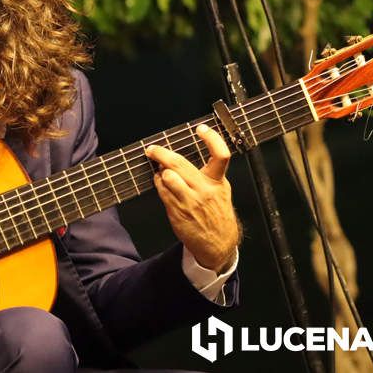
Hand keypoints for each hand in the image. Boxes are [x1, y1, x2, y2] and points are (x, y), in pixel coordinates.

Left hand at [145, 124, 239, 271]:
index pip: (221, 155)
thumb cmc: (217, 214)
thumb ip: (206, 175)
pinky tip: (160, 183)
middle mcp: (205, 190)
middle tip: (152, 149)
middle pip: (180, 164)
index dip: (212, 138)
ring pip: (168, 176)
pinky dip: (158, 183)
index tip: (200, 129)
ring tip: (160, 171)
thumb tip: (180, 159)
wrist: (218, 244)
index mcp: (218, 182)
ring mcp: (190, 201)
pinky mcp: (178, 211)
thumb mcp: (221, 191)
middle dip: (161, 153)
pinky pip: (162, 191)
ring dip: (160, 171)